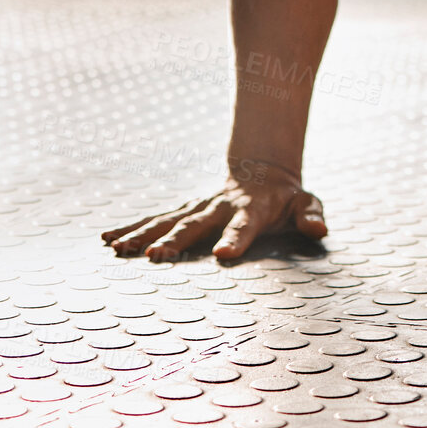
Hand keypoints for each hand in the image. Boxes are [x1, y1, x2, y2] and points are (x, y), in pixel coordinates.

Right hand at [100, 161, 325, 261]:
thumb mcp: (306, 203)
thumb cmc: (285, 197)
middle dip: (175, 240)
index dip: (236, 239)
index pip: (245, 225)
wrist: (262, 169)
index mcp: (252, 209)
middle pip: (195, 224)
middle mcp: (219, 207)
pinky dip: (132, 228)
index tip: (224, 255)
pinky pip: (155, 219)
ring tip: (119, 251)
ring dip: (144, 236)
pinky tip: (108, 240)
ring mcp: (198, 207)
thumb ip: (311, 215)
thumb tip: (318, 229)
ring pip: (168, 221)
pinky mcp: (184, 210)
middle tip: (155, 257)